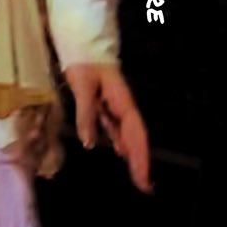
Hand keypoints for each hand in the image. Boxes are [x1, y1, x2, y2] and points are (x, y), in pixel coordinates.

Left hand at [64, 62, 150, 190]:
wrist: (81, 40)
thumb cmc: (83, 60)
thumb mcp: (82, 85)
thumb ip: (86, 113)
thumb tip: (90, 143)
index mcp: (121, 101)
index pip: (135, 134)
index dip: (140, 157)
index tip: (144, 178)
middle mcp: (122, 105)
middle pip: (136, 136)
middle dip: (141, 161)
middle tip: (145, 186)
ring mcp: (115, 103)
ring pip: (128, 133)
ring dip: (133, 153)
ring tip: (137, 175)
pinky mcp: (106, 102)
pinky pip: (117, 126)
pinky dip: (120, 141)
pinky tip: (119, 151)